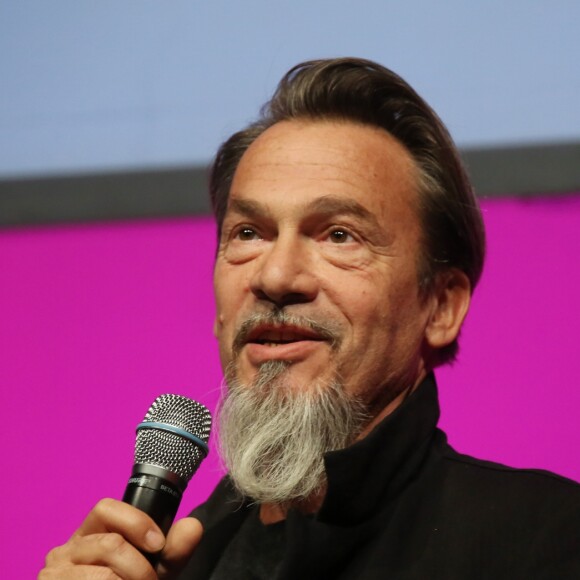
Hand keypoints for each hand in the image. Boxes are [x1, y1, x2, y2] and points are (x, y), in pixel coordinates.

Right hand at [39, 498, 202, 578]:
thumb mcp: (153, 570)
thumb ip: (173, 550)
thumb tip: (194, 526)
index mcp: (90, 534)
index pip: (105, 508)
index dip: (136, 522)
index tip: (158, 545)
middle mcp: (66, 549)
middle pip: (111, 544)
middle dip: (140, 568)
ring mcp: (54, 574)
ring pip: (104, 574)